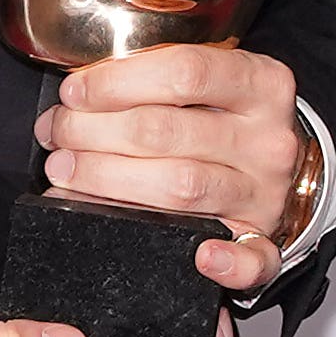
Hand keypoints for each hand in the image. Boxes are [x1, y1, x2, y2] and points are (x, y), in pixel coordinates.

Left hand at [43, 43, 309, 295]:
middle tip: (58, 134)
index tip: (74, 92)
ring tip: (66, 171)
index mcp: (262, 84)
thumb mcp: (211, 82)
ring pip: (182, 187)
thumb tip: (76, 99)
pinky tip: (200, 257)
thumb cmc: (226, 120)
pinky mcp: (262, 239)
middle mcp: (268, 139)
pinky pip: (254, 260)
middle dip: (93, 131)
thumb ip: (156, 79)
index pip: (186, 72)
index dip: (116, 82)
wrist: (278, 164)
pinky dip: (228, 264)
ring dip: (108, 180)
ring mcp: (265, 193)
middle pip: (168, 131)